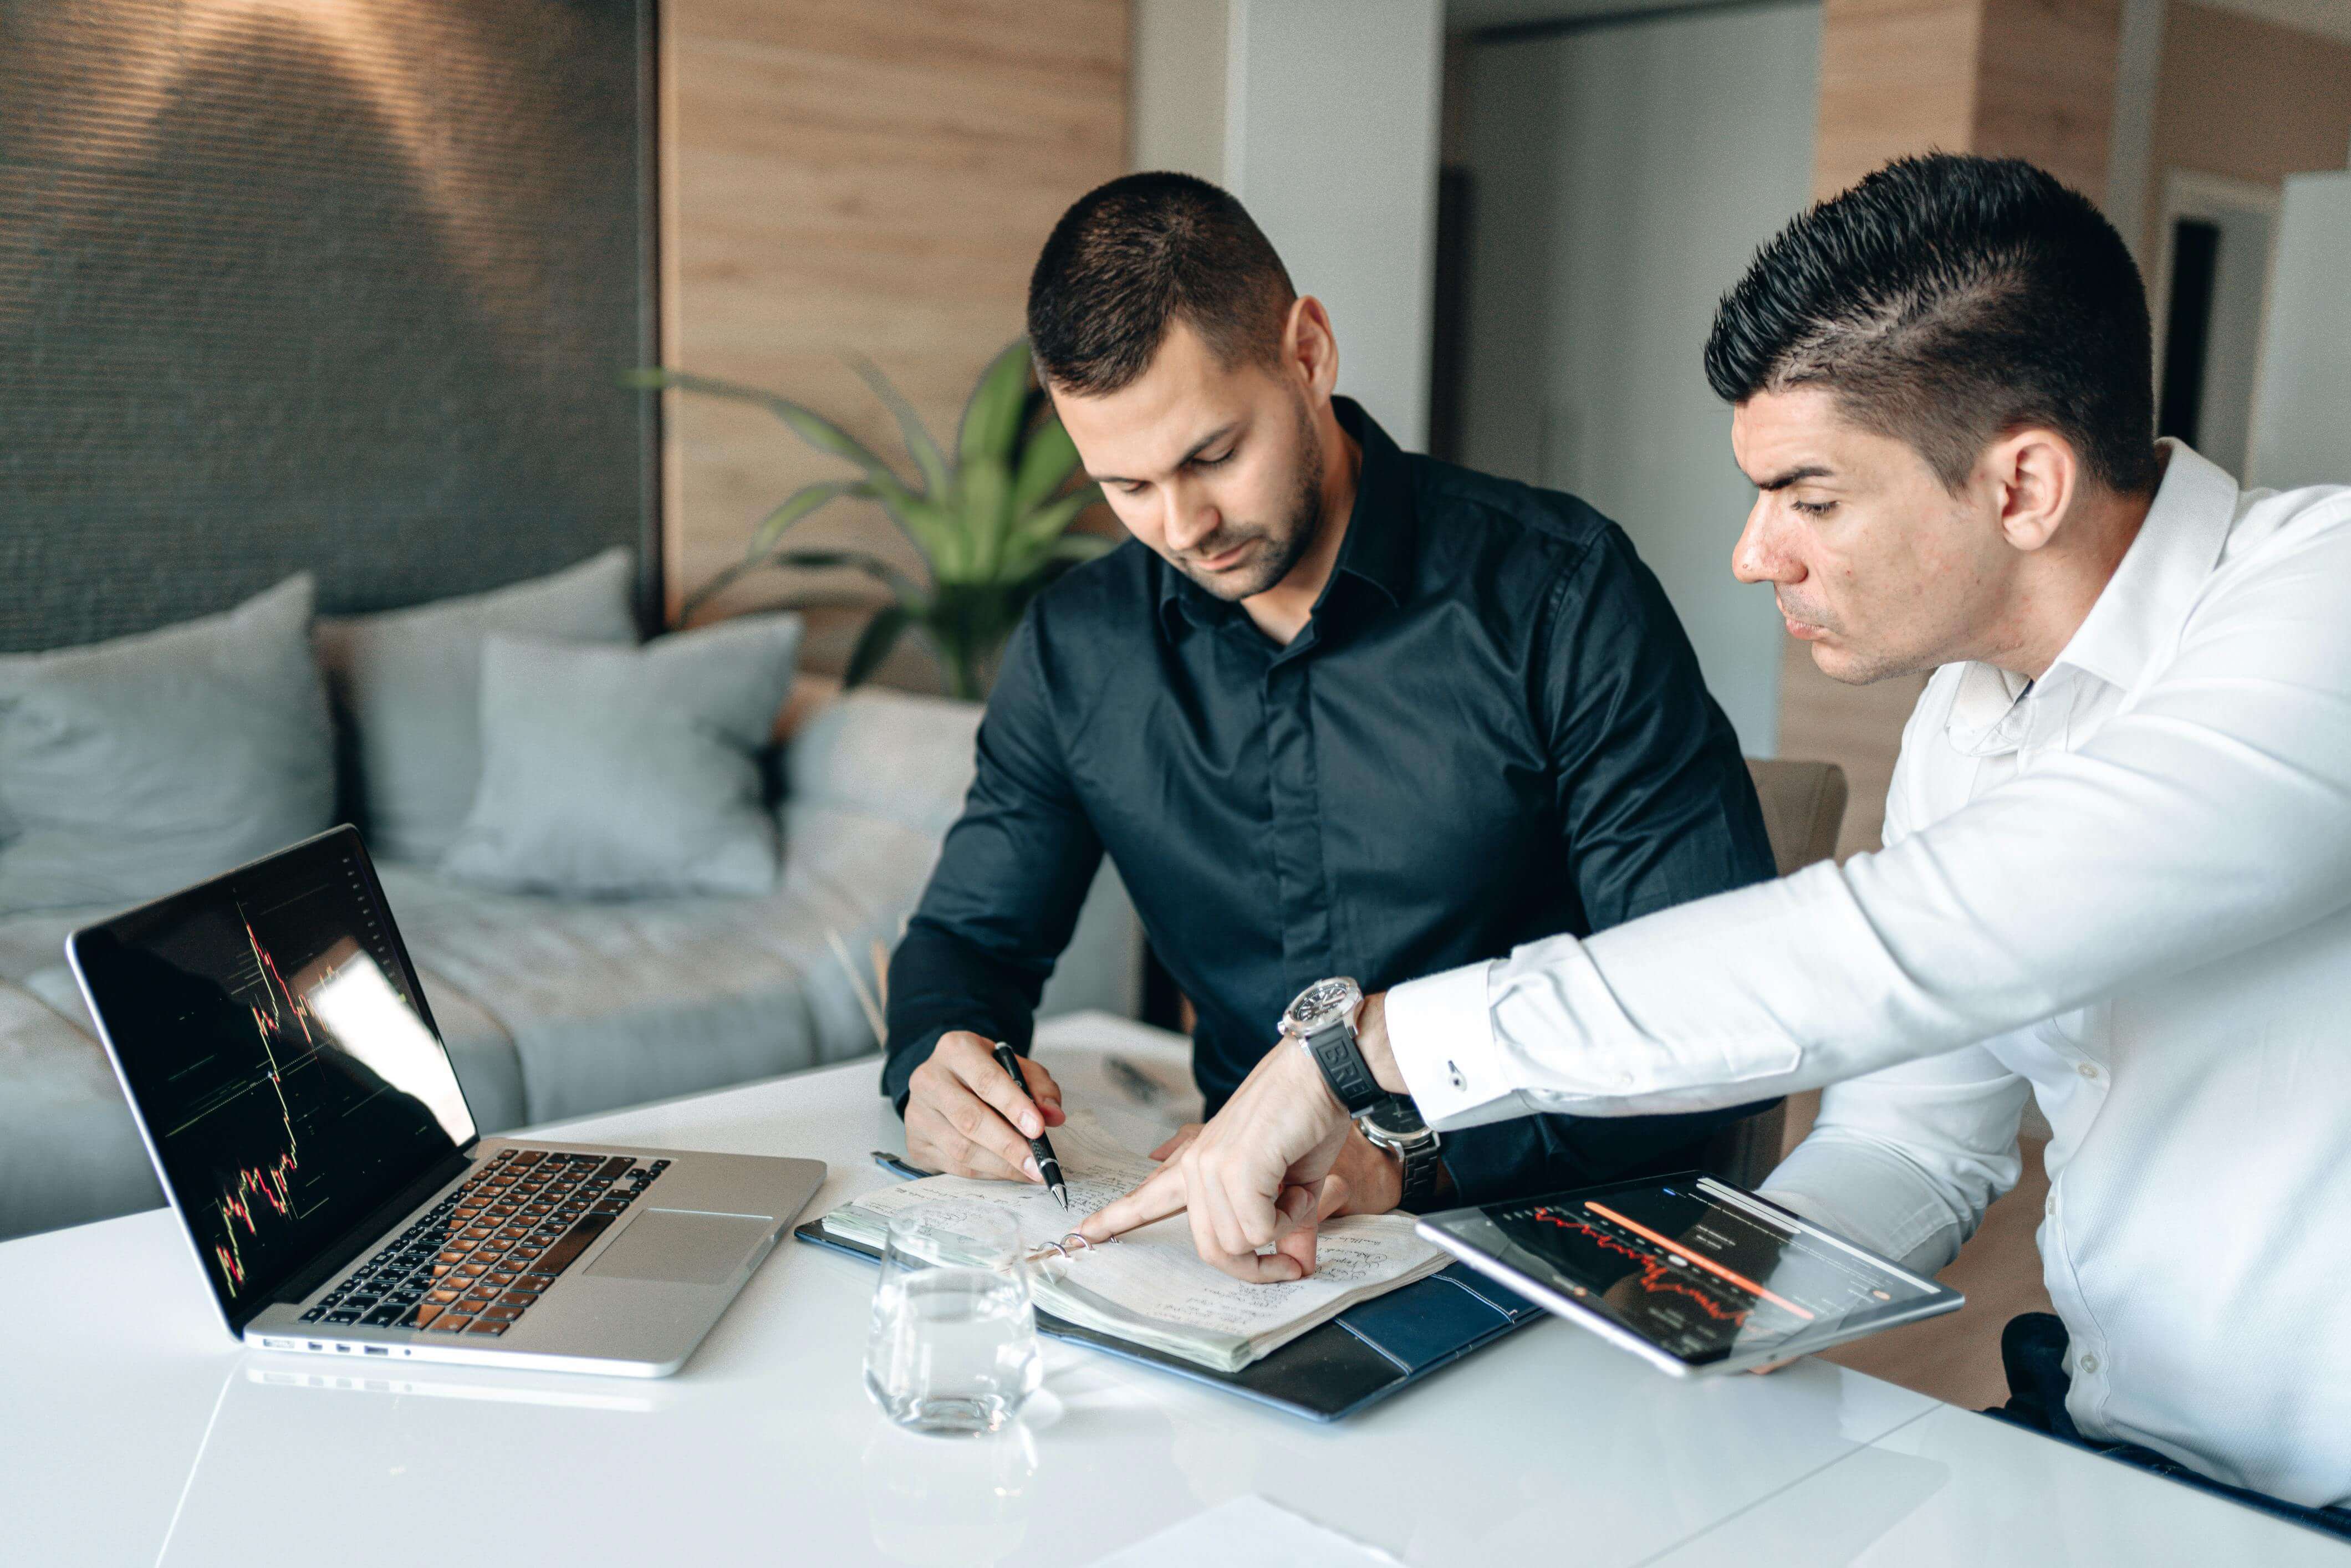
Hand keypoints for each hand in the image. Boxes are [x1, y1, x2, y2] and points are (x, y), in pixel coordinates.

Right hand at [904, 1031, 1064, 1183]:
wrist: (944, 1080)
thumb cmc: (984, 1073)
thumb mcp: (1015, 1066)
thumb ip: (1039, 1087)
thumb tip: (1053, 1116)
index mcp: (956, 1050)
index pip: (986, 1080)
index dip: (1013, 1106)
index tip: (1039, 1128)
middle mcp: (929, 1078)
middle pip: (970, 1119)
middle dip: (1009, 1145)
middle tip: (1038, 1163)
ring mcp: (917, 1112)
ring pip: (961, 1148)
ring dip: (1000, 1165)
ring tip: (1029, 1171)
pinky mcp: (915, 1141)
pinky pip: (953, 1165)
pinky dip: (986, 1173)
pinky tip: (1007, 1173)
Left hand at [1078, 1027, 1356, 1280]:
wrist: (1321, 1071)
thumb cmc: (1309, 1117)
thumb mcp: (1295, 1183)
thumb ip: (1284, 1225)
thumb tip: (1298, 1267)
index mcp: (1200, 1164)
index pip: (1147, 1198)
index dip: (1115, 1220)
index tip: (1082, 1233)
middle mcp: (1196, 1166)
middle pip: (1213, 1251)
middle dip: (1255, 1268)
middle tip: (1288, 1262)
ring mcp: (1209, 1166)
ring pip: (1238, 1244)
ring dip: (1281, 1229)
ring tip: (1295, 1190)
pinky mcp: (1233, 1169)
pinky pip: (1258, 1230)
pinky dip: (1289, 1217)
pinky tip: (1297, 1185)